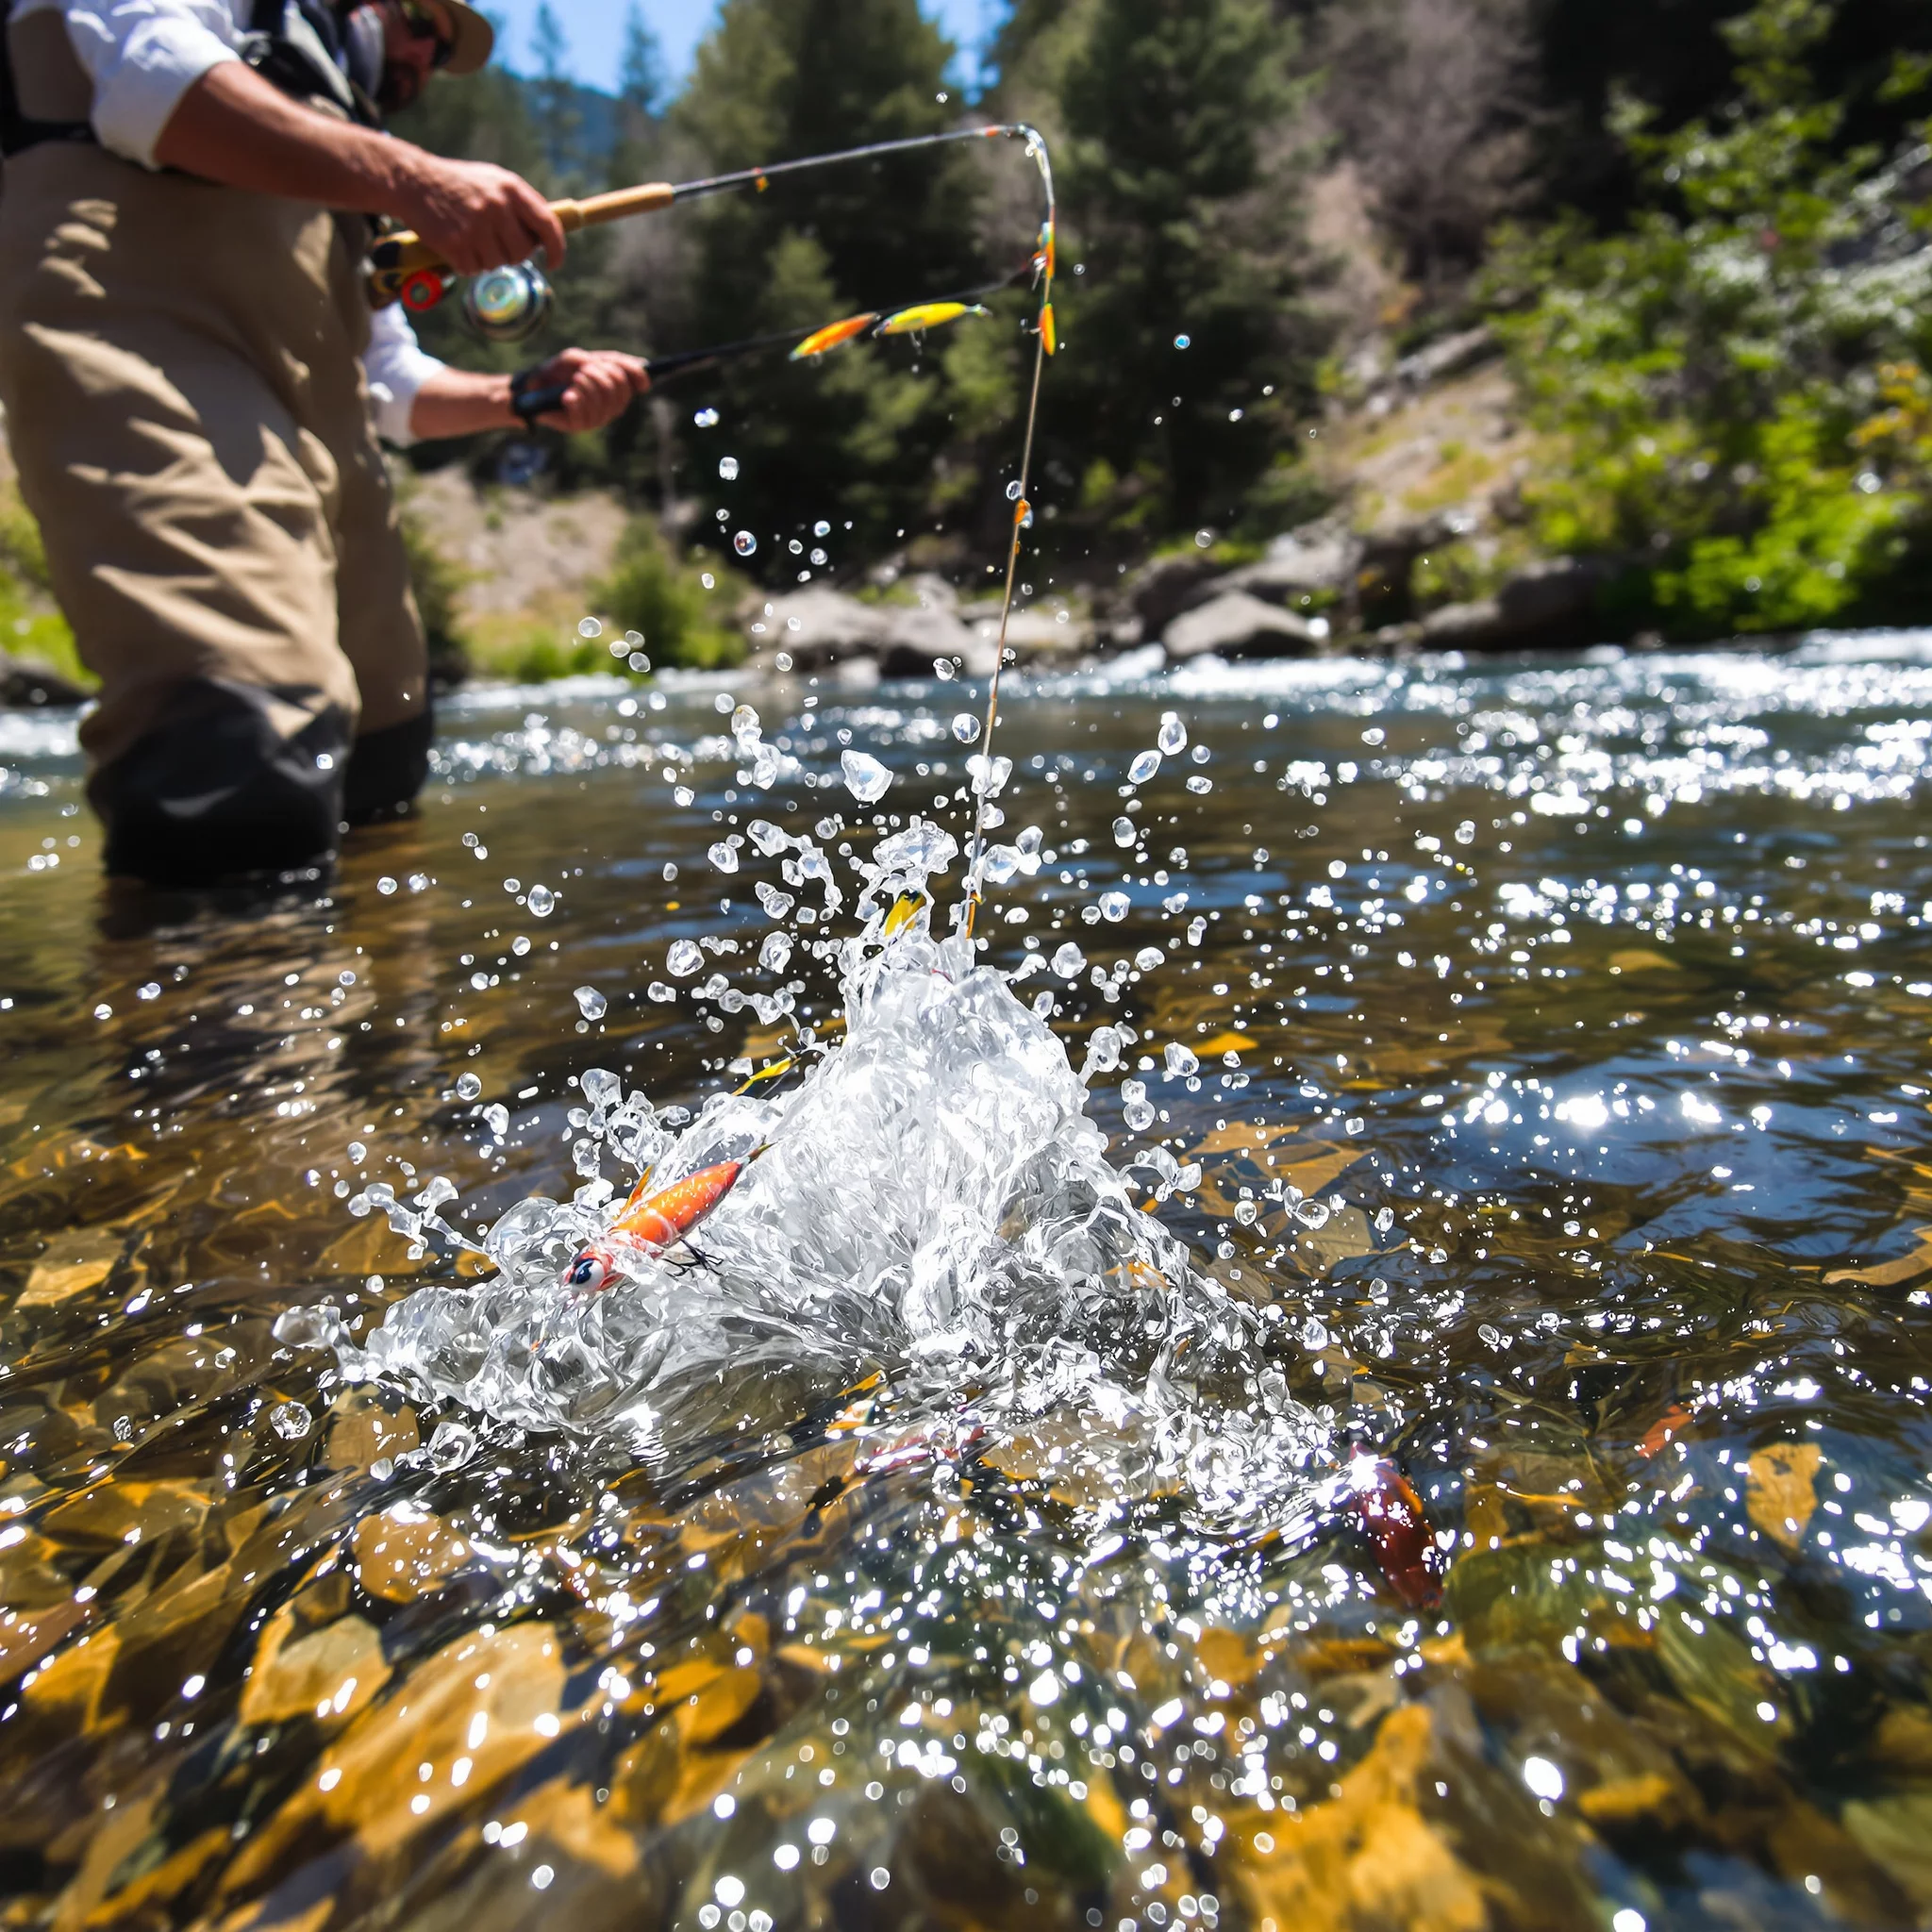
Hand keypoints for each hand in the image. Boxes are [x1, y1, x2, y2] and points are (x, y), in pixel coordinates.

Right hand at [390, 150, 565, 275]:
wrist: (411, 181)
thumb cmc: (457, 184)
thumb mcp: (493, 181)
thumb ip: (520, 205)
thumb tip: (546, 237)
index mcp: (511, 188)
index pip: (548, 225)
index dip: (557, 249)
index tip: (555, 263)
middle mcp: (497, 207)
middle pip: (522, 253)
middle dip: (512, 255)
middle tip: (494, 244)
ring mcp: (476, 226)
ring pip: (498, 264)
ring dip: (486, 259)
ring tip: (469, 238)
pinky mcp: (456, 243)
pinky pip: (473, 270)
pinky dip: (465, 264)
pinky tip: (454, 244)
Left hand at [519, 348, 651, 432]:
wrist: (533, 386)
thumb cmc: (557, 372)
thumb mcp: (575, 358)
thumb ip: (596, 359)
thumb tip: (609, 365)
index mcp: (613, 387)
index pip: (635, 381)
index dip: (637, 374)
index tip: (635, 368)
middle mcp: (609, 405)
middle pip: (620, 391)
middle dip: (602, 375)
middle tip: (584, 370)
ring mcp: (596, 417)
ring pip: (602, 401)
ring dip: (586, 385)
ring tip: (573, 380)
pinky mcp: (579, 426)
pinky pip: (584, 412)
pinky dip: (575, 399)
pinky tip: (566, 396)